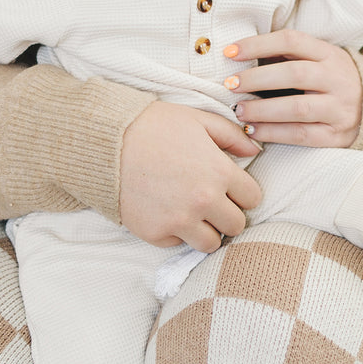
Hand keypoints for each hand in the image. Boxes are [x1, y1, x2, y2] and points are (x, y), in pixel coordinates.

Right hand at [119, 101, 261, 251]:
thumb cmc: (154, 126)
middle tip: (211, 202)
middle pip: (237, 225)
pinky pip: (179, 244)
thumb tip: (255, 151)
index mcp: (219, 172)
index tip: (229, 187)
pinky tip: (166, 211)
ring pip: (212, 243)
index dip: (243, 192)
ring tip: (193, 213)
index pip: (253, 198)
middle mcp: (204, 201)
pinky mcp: (156, 233)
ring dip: (207, 230)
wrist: (107, 141)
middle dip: (228, 213)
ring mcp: (180, 220)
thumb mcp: (198, 120)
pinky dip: (176, 232)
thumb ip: (232, 136)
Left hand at [226, 30, 362, 147]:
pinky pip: (301, 134)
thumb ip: (287, 56)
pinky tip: (253, 130)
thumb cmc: (330, 81)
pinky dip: (273, 132)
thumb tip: (240, 55)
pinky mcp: (337, 136)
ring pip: (297, 107)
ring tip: (238, 110)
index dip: (258, 44)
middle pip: (295, 74)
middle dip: (257, 78)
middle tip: (230, 84)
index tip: (229, 52)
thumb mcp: (318, 61)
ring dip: (262, 110)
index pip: (292, 41)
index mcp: (331, 54)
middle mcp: (339, 79)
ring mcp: (340, 109)